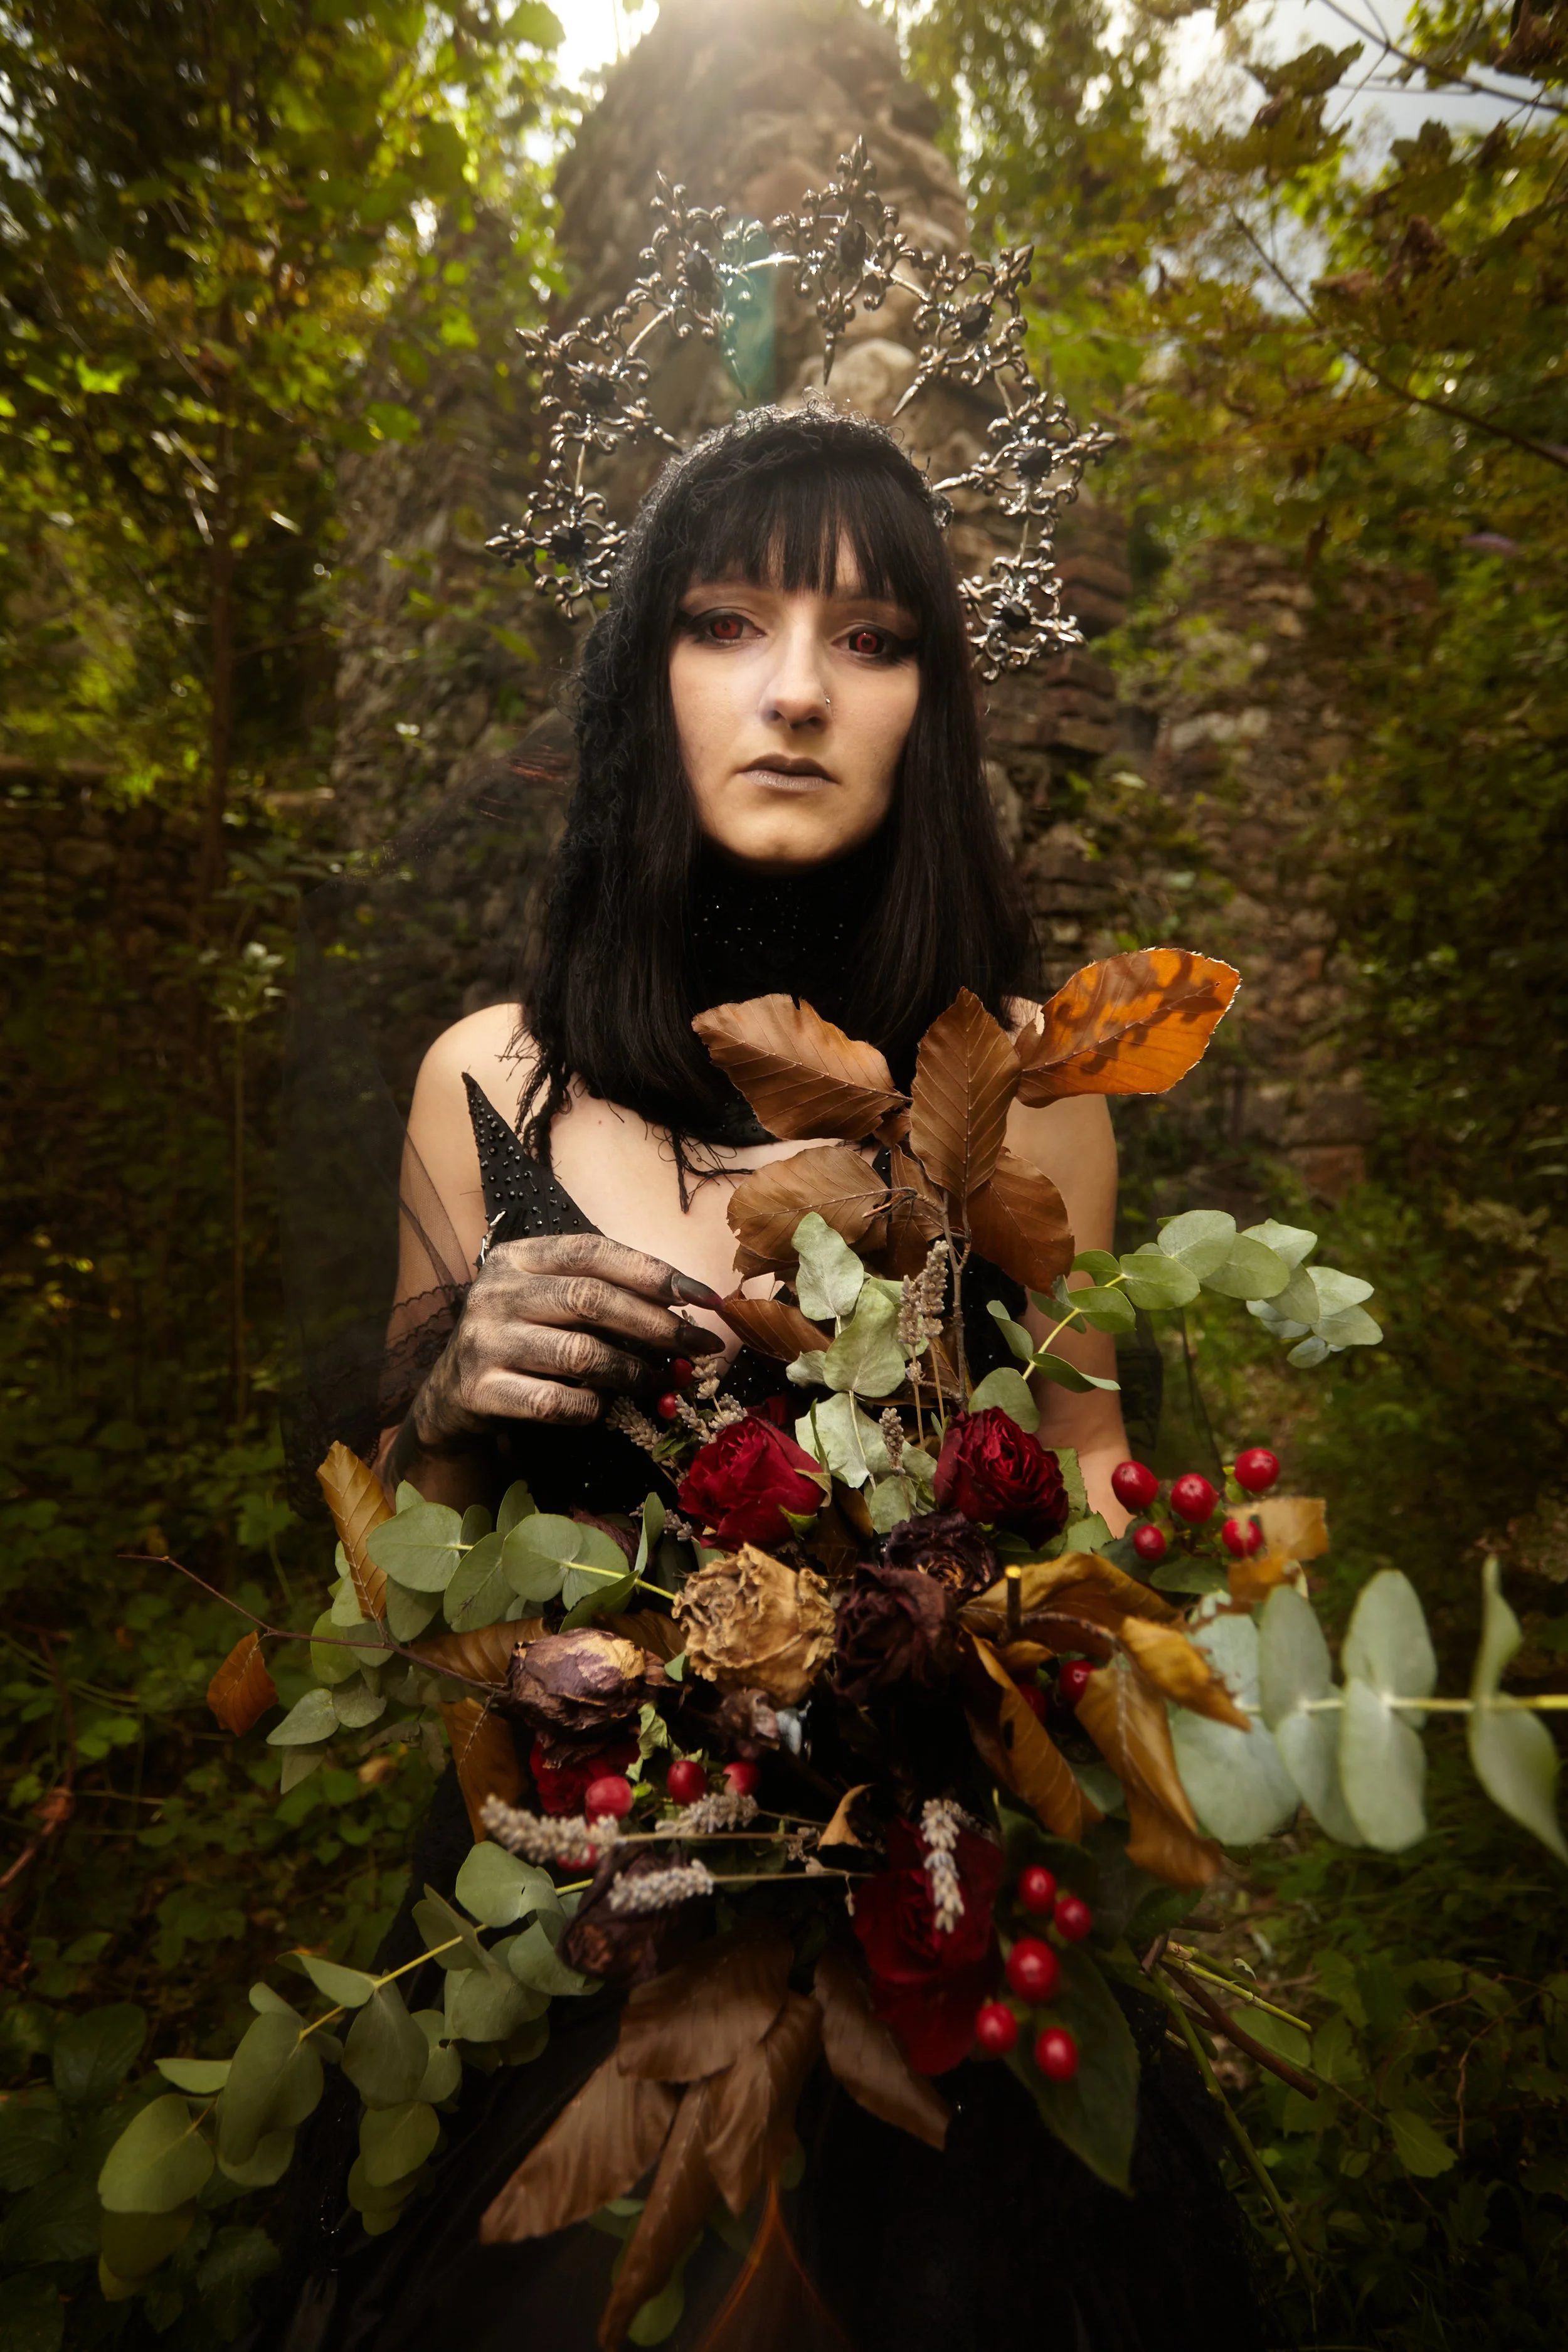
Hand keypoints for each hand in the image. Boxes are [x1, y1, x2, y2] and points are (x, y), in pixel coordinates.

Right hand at [414, 1233, 725, 1435]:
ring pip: (580, 1354)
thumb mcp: (549, 1302)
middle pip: (593, 1300)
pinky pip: (555, 1402)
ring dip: (633, 1371)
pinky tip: (602, 1408)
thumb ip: (603, 1295)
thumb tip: (688, 1311)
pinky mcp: (479, 1389)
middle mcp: (496, 1291)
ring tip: (662, 1381)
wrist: (450, 1399)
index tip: (705, 1297)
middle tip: (702, 1346)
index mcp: (518, 1257)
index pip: (595, 1251)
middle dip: (658, 1325)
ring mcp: (484, 1340)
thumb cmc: (520, 1343)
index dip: (654, 1272)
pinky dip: (590, 1407)